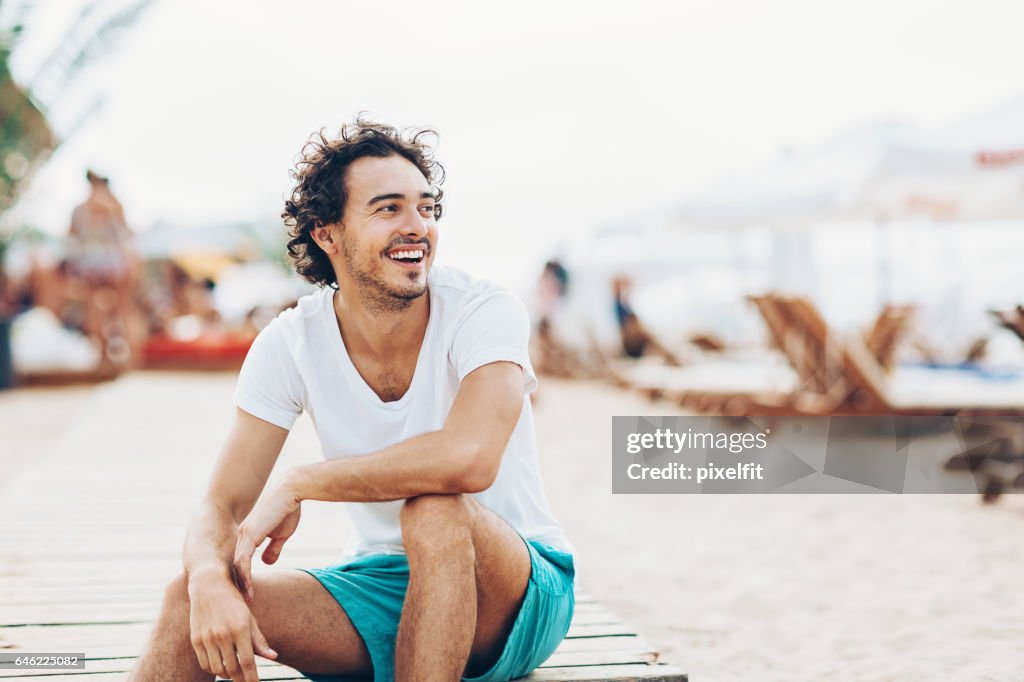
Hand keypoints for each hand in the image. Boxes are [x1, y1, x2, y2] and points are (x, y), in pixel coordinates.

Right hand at [187, 569, 276, 681]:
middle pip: (232, 669)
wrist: (208, 585)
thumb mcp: (249, 617)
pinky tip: (221, 667)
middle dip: (241, 679)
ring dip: (228, 675)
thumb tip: (273, 656)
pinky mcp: (196, 640)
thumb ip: (259, 639)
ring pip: (218, 669)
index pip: (248, 662)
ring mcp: (208, 638)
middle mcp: (223, 634)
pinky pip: (205, 664)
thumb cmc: (233, 602)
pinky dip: (214, 670)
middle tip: (246, 681)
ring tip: (235, 674)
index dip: (252, 678)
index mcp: (240, 628)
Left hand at [233, 483, 302, 601]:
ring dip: (241, 584)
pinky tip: (248, 588)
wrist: (291, 492)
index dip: (244, 578)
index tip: (248, 593)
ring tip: (246, 600)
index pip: (242, 562)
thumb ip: (273, 548)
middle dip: (238, 585)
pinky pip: (243, 560)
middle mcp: (243, 537)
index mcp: (249, 537)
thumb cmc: (287, 510)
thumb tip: (266, 562)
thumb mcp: (280, 534)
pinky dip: (245, 575)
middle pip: (236, 566)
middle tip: (242, 603)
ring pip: (237, 566)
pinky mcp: (250, 535)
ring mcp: (244, 536)